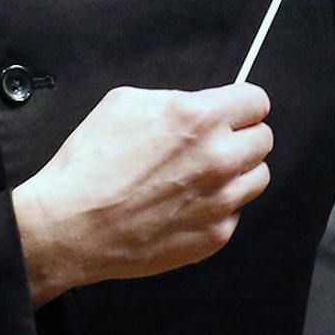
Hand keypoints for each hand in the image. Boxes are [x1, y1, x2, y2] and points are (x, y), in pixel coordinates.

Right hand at [12, 83, 272, 304]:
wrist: (71, 226)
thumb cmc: (90, 167)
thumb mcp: (125, 103)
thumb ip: (174, 99)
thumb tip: (195, 104)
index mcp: (200, 118)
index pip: (257, 101)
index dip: (244, 104)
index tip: (238, 111)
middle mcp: (218, 158)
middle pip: (264, 139)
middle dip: (242, 137)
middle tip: (216, 144)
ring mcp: (221, 200)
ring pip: (257, 178)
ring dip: (237, 174)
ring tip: (201, 177)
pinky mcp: (215, 235)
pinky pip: (234, 214)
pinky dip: (216, 208)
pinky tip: (185, 205)